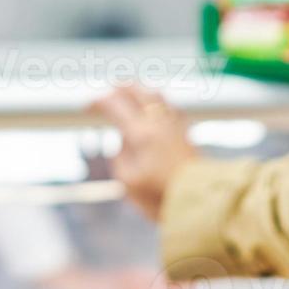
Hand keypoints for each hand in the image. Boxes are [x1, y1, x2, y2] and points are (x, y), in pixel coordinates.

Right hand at [88, 84, 197, 220]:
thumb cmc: (162, 197)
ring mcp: (174, 124)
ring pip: (155, 94)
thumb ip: (120, 157)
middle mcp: (158, 122)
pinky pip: (169, 105)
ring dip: (140, 89)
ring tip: (131, 92)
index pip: (114, 105)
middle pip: (137, 90)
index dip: (98, 102)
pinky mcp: (186, 131)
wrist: (200, 201)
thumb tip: (123, 141)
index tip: (87, 107)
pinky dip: (157, 100)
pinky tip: (156, 107)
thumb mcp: (128, 183)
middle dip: (120, 87)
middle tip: (109, 90)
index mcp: (140, 134)